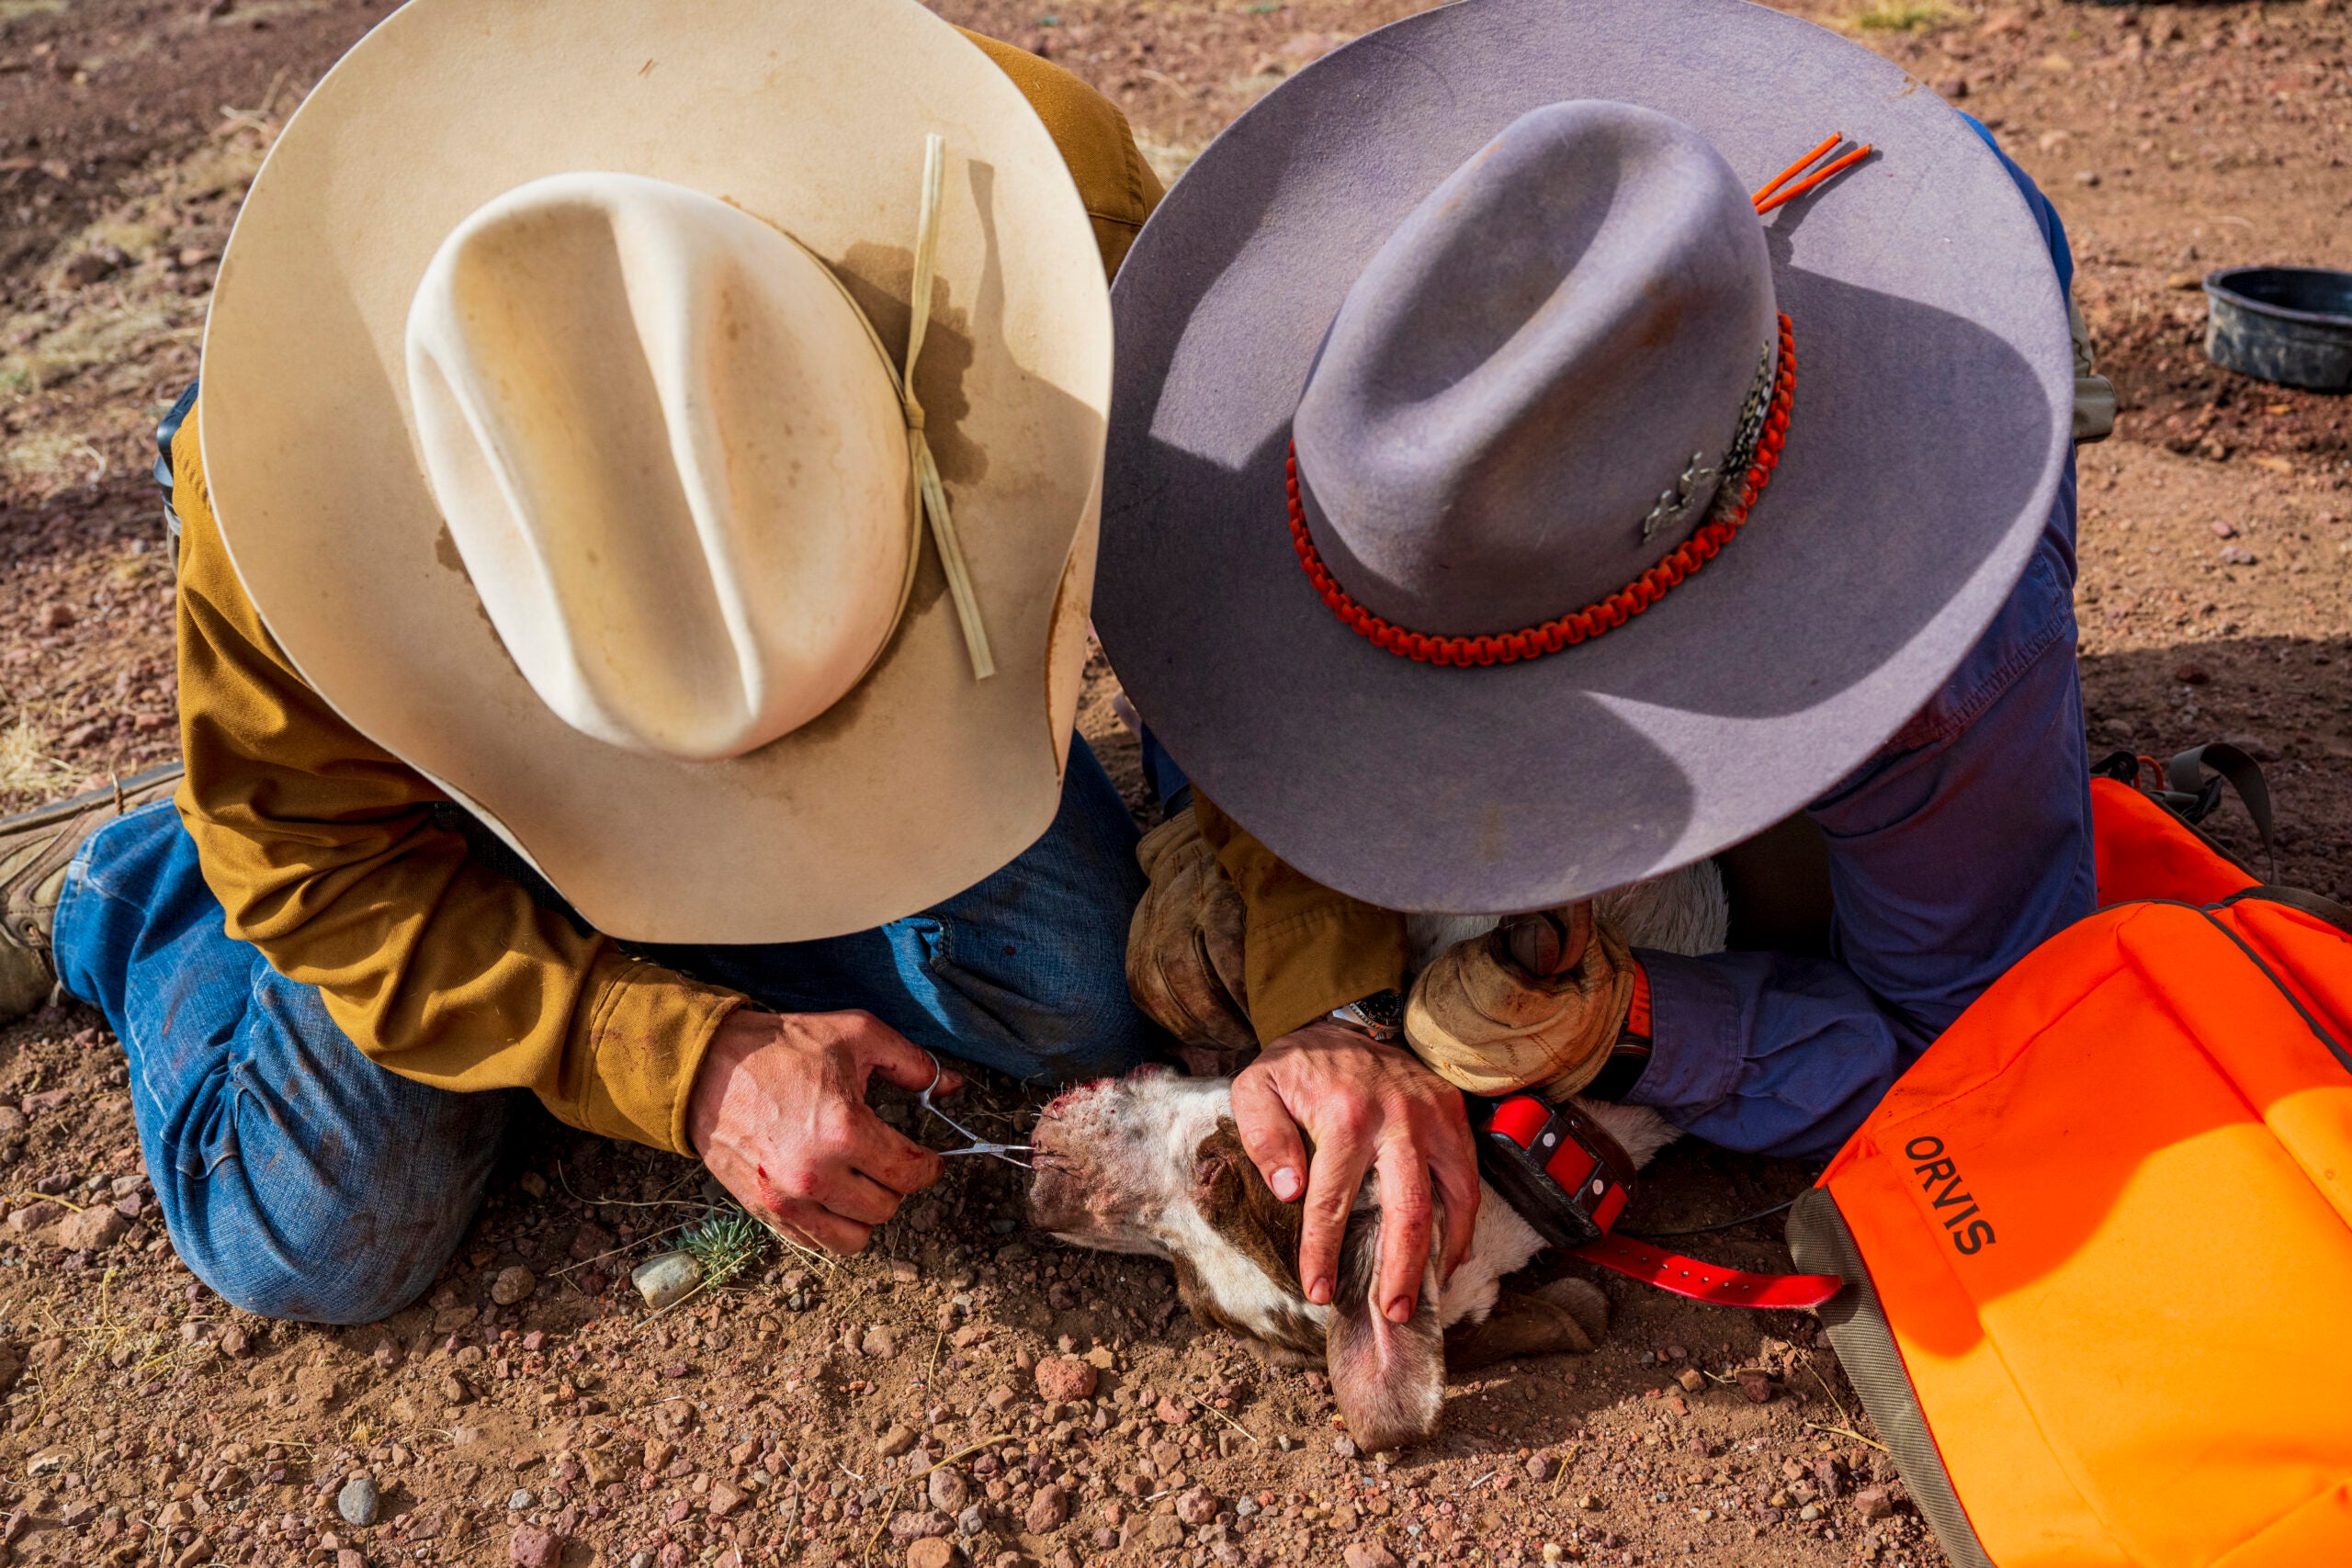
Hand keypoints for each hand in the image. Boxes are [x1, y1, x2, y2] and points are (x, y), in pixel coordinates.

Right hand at [687, 1008, 953, 1252]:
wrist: (708, 1067)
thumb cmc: (783, 1048)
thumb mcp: (857, 1035)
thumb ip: (912, 1062)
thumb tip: (950, 1085)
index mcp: (843, 1130)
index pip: (910, 1173)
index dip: (930, 1166)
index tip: (929, 1158)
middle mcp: (815, 1174)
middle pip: (886, 1207)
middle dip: (896, 1184)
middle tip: (888, 1159)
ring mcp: (787, 1199)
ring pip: (855, 1237)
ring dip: (866, 1212)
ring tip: (861, 1181)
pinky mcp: (765, 1212)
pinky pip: (815, 1243)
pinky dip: (831, 1225)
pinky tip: (831, 1193)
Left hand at [1229, 1020, 1479, 1324]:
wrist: (1347, 1018)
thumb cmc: (1299, 1065)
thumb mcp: (1257, 1088)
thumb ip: (1263, 1138)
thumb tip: (1289, 1192)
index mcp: (1344, 1116)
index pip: (1333, 1201)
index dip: (1324, 1253)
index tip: (1318, 1293)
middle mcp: (1398, 1119)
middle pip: (1409, 1210)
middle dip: (1401, 1270)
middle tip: (1392, 1313)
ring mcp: (1434, 1117)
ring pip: (1456, 1198)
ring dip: (1443, 1254)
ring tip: (1427, 1295)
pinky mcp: (1454, 1114)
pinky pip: (1470, 1179)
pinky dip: (1463, 1223)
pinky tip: (1447, 1254)